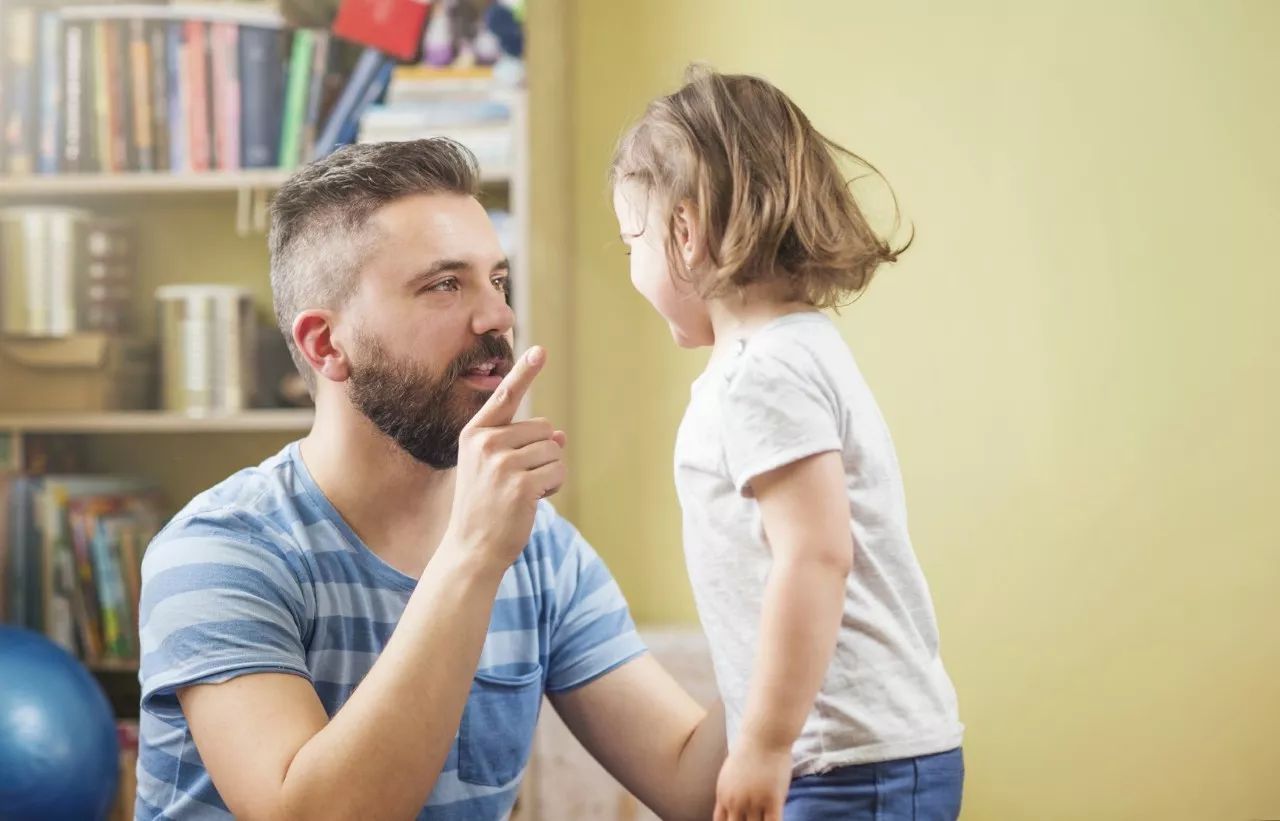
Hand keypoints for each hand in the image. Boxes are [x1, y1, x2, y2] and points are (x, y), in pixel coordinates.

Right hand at [444, 346, 566, 570]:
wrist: (472, 549)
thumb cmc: (485, 507)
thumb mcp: (494, 469)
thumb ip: (521, 446)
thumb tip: (560, 435)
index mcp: (475, 434)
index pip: (505, 397)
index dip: (524, 372)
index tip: (540, 351)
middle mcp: (486, 443)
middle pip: (544, 429)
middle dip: (542, 455)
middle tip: (516, 483)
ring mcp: (503, 463)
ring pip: (554, 451)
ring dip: (548, 474)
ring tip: (520, 495)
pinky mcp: (521, 484)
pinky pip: (557, 472)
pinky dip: (552, 488)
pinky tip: (531, 503)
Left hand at [714, 740, 791, 820]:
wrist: (764, 736)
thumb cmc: (750, 751)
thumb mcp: (730, 774)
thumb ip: (730, 793)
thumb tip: (732, 807)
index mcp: (724, 796)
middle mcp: (736, 802)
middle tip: (754, 820)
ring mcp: (754, 803)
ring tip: (765, 820)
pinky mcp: (773, 801)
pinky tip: (776, 820)